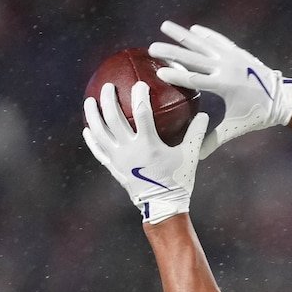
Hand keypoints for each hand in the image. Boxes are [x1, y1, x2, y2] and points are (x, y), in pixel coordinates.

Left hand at [83, 81, 208, 222]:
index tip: (141, 84)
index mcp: (149, 144)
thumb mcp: (190, 157)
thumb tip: (204, 115)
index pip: (142, 112)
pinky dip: (92, 139)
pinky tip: (87, 130)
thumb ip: (196, 134)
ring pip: (100, 132)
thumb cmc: (178, 181)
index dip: (140, 95)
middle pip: (114, 118)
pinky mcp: (114, 168)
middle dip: (108, 99)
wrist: (163, 207)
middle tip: (108, 86)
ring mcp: (119, 159)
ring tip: (89, 101)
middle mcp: (130, 150)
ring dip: (93, 115)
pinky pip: (98, 151)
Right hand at [148, 21, 291, 158]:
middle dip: (171, 51)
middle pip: (193, 57)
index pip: (194, 78)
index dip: (175, 74)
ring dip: (183, 35)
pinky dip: (205, 34)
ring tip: (165, 26)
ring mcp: (233, 57)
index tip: (158, 71)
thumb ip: (214, 139)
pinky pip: (218, 40)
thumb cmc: (258, 114)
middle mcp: (226, 67)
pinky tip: (193, 29)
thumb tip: (197, 155)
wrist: (282, 98)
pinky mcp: (238, 53)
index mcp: (224, 85)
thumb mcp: (235, 127)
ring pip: (203, 43)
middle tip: (151, 48)